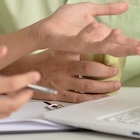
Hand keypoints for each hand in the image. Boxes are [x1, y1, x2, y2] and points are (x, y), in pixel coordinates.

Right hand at [0, 46, 39, 127]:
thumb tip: (3, 50)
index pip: (11, 85)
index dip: (26, 79)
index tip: (35, 75)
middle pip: (13, 104)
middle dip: (25, 95)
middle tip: (30, 87)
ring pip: (5, 112)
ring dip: (15, 102)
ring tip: (16, 92)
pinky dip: (1, 109)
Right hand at [5, 50, 121, 102]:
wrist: (24, 73)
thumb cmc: (43, 60)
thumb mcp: (58, 49)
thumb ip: (74, 47)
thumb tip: (93, 41)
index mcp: (65, 54)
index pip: (85, 49)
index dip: (99, 46)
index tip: (112, 44)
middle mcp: (64, 68)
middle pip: (89, 69)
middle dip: (105, 71)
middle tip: (116, 70)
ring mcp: (63, 82)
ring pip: (87, 85)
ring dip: (103, 86)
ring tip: (115, 85)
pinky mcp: (60, 94)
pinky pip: (79, 98)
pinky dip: (92, 98)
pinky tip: (102, 96)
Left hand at [33, 2, 139, 56]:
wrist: (46, 27)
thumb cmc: (65, 20)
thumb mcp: (89, 9)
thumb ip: (107, 9)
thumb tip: (126, 5)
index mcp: (101, 35)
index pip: (122, 41)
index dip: (135, 44)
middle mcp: (95, 42)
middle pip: (116, 47)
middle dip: (130, 48)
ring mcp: (84, 44)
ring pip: (101, 45)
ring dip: (112, 41)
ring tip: (123, 35)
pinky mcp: (72, 43)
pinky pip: (81, 38)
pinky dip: (89, 32)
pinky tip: (96, 26)